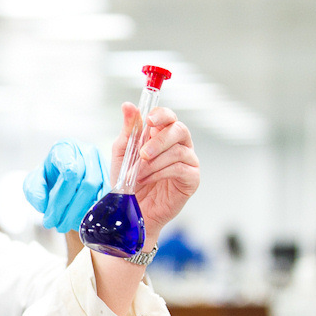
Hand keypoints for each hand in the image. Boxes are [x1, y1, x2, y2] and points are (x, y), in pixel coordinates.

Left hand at [22, 139, 108, 232]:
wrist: (62, 178)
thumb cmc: (49, 178)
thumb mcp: (34, 182)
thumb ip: (34, 191)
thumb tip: (43, 204)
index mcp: (65, 147)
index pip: (70, 167)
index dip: (63, 192)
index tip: (51, 211)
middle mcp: (86, 151)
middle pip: (86, 182)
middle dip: (69, 208)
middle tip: (56, 224)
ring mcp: (100, 162)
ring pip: (97, 189)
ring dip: (81, 212)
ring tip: (65, 225)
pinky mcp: (110, 175)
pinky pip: (107, 194)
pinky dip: (95, 210)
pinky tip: (81, 221)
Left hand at [109, 103, 199, 241]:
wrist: (131, 210)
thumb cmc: (128, 182)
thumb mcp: (123, 153)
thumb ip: (128, 130)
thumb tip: (128, 105)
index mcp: (161, 136)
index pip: (168, 117)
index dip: (162, 115)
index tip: (150, 121)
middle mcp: (178, 145)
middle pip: (179, 130)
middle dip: (159, 140)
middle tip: (143, 153)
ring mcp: (188, 162)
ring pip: (178, 151)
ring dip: (154, 162)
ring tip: (139, 175)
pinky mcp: (192, 179)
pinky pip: (181, 168)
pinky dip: (161, 172)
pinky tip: (149, 179)